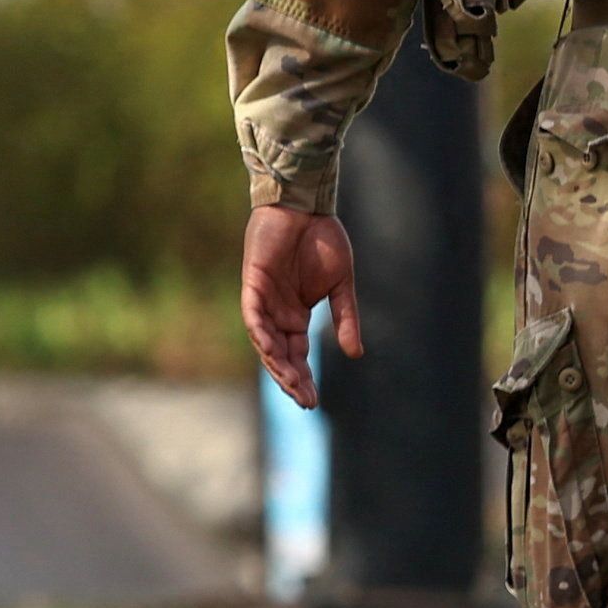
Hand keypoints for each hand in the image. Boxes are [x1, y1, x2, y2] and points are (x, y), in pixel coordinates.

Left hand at [239, 205, 364, 410]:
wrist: (307, 205)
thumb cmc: (323, 239)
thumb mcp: (341, 285)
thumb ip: (345, 317)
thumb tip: (355, 354)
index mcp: (297, 316)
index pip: (298, 356)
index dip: (303, 378)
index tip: (313, 402)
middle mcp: (278, 313)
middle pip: (280, 355)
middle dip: (291, 380)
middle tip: (304, 402)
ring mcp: (264, 300)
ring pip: (264, 341)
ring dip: (276, 363)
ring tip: (291, 384)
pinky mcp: (253, 283)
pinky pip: (252, 315)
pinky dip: (260, 333)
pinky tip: (269, 351)